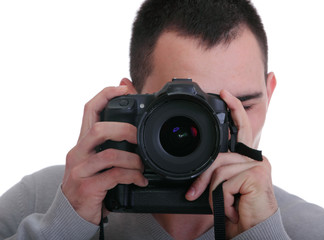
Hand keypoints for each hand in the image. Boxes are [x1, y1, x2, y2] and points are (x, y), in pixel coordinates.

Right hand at [62, 79, 147, 224]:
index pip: (89, 110)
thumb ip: (112, 142)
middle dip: (126, 130)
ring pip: (110, 154)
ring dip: (133, 159)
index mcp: (83, 142)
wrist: (72, 214)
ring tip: (143, 166)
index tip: (123, 87)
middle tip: (140, 138)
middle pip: (99, 129)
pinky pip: (115, 176)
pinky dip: (132, 176)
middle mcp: (78, 152)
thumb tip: (130, 124)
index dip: (106, 94)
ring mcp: (80, 170)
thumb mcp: (98, 160)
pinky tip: (140, 180)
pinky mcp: (87, 187)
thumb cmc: (90, 182)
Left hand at [185, 89, 277, 237]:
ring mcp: (257, 166)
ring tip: (222, 206)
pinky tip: (232, 208)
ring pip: (219, 170)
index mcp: (247, 160)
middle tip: (199, 179)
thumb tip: (205, 168)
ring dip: (212, 193)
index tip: (225, 94)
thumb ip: (218, 172)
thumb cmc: (238, 211)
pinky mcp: (256, 176)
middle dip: (208, 168)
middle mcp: (255, 159)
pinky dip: (220, 199)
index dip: (234, 110)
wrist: (252, 232)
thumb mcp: (224, 188)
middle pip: (221, 154)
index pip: (242, 129)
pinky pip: (224, 182)